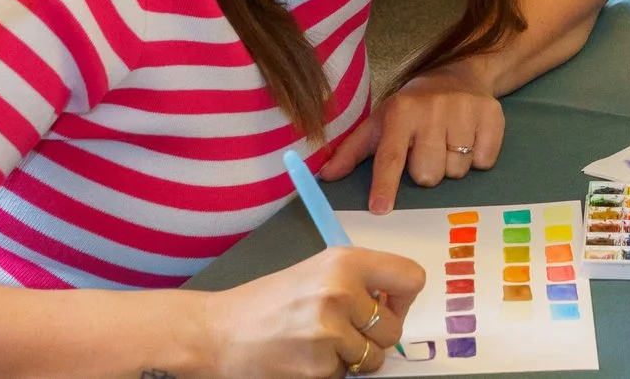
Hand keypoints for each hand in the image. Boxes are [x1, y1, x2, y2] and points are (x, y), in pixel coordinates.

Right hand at [202, 246, 422, 377]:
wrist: (218, 332)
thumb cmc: (267, 302)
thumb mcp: (317, 271)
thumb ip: (359, 280)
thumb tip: (397, 300)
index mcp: (345, 262)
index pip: (411, 278)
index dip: (404, 298)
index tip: (387, 305)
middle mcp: (341, 292)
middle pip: (394, 329)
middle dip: (375, 337)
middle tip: (344, 331)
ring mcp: (330, 332)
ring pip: (372, 358)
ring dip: (352, 358)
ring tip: (318, 343)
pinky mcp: (319, 368)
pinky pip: (345, 376)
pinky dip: (329, 372)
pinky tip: (304, 357)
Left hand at [319, 64, 506, 213]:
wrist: (458, 74)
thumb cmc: (412, 107)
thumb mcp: (380, 122)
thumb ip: (353, 151)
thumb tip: (325, 176)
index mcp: (400, 112)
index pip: (391, 156)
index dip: (384, 184)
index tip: (380, 208)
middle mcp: (431, 110)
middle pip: (427, 173)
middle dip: (426, 171)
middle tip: (426, 150)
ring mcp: (464, 111)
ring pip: (456, 171)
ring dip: (452, 165)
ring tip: (448, 142)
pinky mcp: (491, 116)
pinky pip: (483, 161)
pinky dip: (478, 158)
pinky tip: (469, 139)